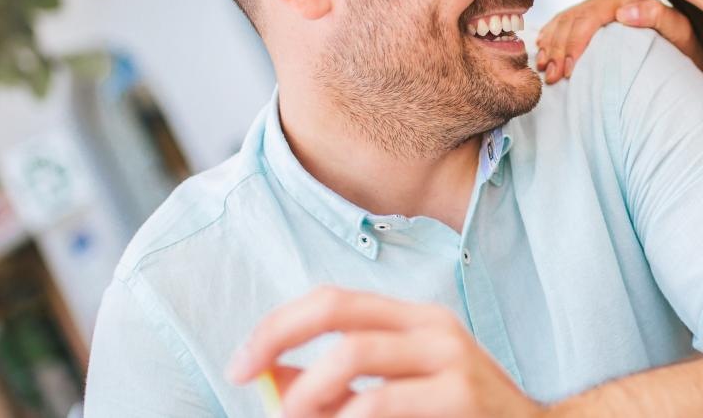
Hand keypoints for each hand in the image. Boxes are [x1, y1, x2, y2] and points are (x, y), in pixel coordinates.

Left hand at [227, 287, 543, 417]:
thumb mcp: (398, 395)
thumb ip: (339, 388)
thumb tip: (273, 381)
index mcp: (415, 320)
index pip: (333, 299)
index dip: (278, 326)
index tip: (241, 363)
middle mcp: (434, 327)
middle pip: (337, 311)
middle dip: (278, 340)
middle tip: (250, 382)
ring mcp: (452, 358)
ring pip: (353, 354)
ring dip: (308, 391)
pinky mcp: (460, 396)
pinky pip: (380, 402)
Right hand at [535, 0, 696, 83]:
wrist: (682, 52)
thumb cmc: (682, 47)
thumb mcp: (679, 32)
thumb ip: (658, 16)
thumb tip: (624, 13)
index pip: (590, 17)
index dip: (575, 43)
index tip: (569, 70)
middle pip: (574, 19)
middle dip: (558, 49)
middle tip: (552, 77)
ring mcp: (600, 2)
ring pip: (565, 20)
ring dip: (551, 45)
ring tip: (545, 70)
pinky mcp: (593, 12)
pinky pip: (564, 20)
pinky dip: (551, 36)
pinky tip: (543, 51)